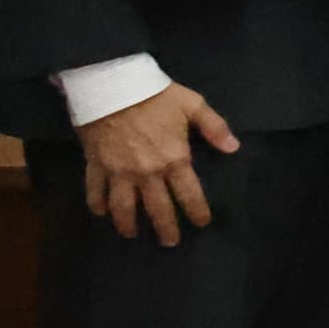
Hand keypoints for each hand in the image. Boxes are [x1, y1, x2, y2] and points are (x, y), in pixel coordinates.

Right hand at [77, 81, 239, 246]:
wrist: (111, 85)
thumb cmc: (155, 94)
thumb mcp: (192, 105)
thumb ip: (214, 127)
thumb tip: (233, 148)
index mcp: (174, 159)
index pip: (189, 194)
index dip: (196, 211)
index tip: (201, 223)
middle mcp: (147, 172)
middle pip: (157, 208)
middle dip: (165, 228)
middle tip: (169, 243)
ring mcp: (119, 171)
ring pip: (123, 206)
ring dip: (127, 223)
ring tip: (131, 234)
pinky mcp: (96, 164)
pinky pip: (94, 189)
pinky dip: (96, 203)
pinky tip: (100, 212)